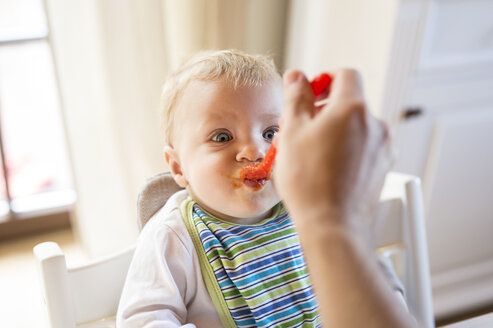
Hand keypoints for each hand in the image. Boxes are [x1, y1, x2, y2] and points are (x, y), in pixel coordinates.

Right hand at [274, 69, 392, 232]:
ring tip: (310, 152)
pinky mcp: (384, 167)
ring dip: (334, 131)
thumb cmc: (308, 181)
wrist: (332, 225)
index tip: (309, 95)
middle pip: (350, 103)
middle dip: (324, 110)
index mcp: (353, 109)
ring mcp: (383, 147)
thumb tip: (297, 77)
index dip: (324, 80)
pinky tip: (326, 167)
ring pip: (356, 127)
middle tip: (301, 128)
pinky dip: (347, 148)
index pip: (345, 75)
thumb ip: (296, 98)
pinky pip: (364, 147)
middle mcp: (375, 124)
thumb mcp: (292, 132)